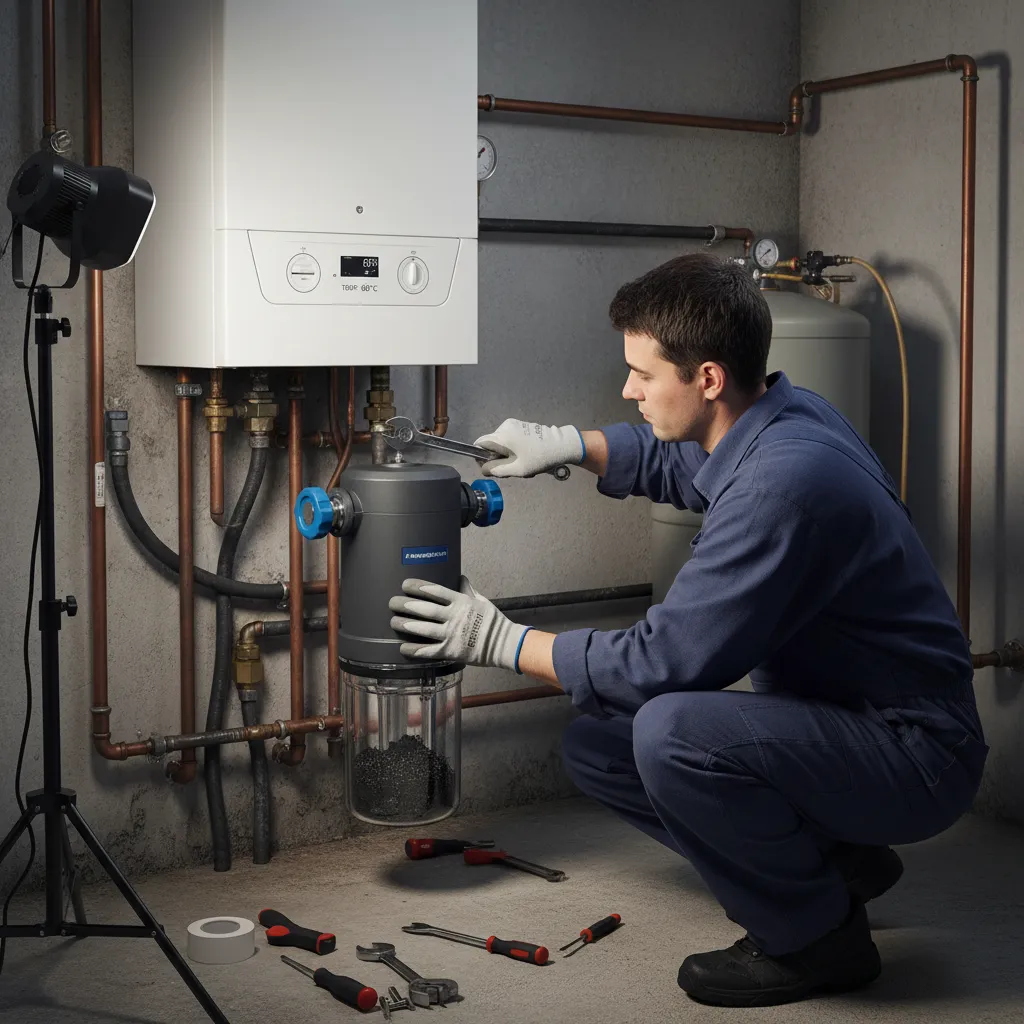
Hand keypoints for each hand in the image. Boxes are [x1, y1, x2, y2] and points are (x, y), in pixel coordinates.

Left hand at [389, 576, 530, 671]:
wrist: (503, 644)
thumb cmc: (493, 621)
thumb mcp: (481, 600)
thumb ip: (467, 589)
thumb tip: (459, 576)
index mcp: (461, 602)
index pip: (436, 591)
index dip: (418, 587)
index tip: (405, 584)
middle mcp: (454, 617)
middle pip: (426, 609)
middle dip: (406, 605)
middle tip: (392, 602)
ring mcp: (452, 635)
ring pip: (424, 629)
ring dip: (406, 625)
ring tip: (393, 621)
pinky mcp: (451, 651)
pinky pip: (429, 650)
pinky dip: (415, 650)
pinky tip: (403, 648)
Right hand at [473, 419, 583, 477]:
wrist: (561, 445)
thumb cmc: (539, 458)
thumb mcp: (516, 469)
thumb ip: (496, 469)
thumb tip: (483, 469)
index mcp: (502, 436)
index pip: (479, 443)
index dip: (481, 457)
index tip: (492, 466)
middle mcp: (504, 426)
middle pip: (491, 444)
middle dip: (499, 457)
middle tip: (513, 468)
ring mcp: (514, 424)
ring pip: (502, 442)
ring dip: (508, 454)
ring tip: (523, 463)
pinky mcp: (522, 425)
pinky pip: (510, 438)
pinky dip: (515, 448)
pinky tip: (527, 455)